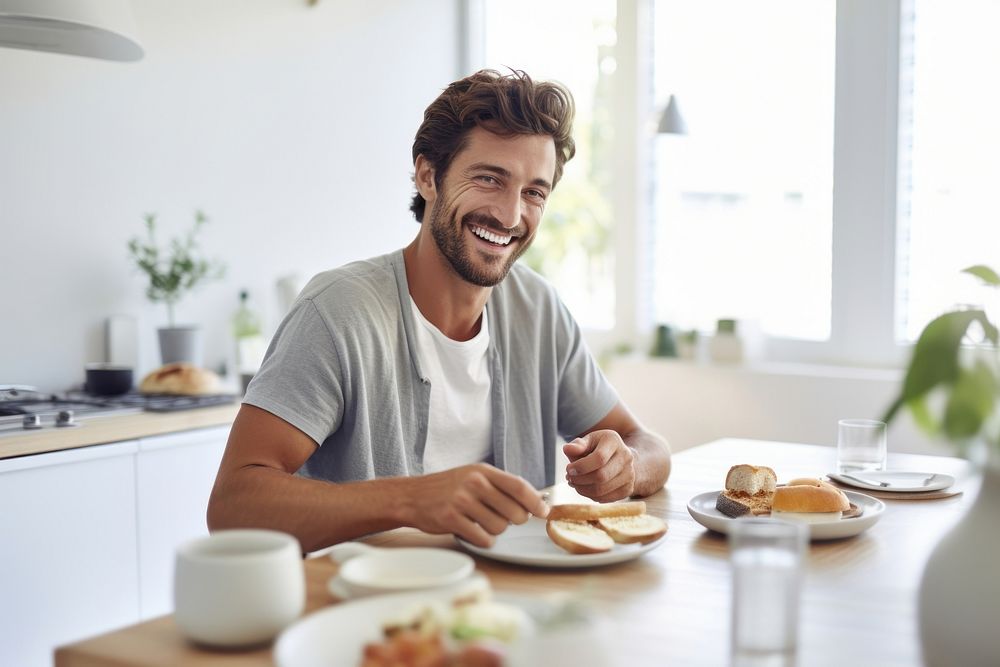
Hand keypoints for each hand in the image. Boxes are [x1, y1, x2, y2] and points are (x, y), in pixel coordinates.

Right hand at [405, 463, 548, 547]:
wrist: (412, 496)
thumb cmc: (448, 488)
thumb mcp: (473, 476)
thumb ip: (500, 486)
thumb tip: (534, 501)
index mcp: (483, 471)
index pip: (519, 486)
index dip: (535, 501)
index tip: (543, 511)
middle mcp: (473, 483)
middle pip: (514, 511)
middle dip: (515, 521)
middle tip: (504, 519)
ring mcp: (461, 501)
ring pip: (500, 528)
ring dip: (496, 531)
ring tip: (481, 522)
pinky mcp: (451, 519)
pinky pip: (483, 539)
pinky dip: (484, 540)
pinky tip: (474, 532)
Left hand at [563, 430, 636, 501]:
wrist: (619, 458)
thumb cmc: (598, 448)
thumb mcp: (588, 441)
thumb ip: (577, 445)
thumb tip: (567, 449)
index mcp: (614, 441)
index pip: (599, 458)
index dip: (581, 467)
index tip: (569, 469)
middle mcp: (626, 457)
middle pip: (601, 476)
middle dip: (580, 480)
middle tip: (569, 478)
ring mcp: (629, 474)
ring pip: (602, 490)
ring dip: (583, 490)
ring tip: (574, 483)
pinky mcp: (628, 489)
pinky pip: (606, 498)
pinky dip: (591, 496)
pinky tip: (585, 488)